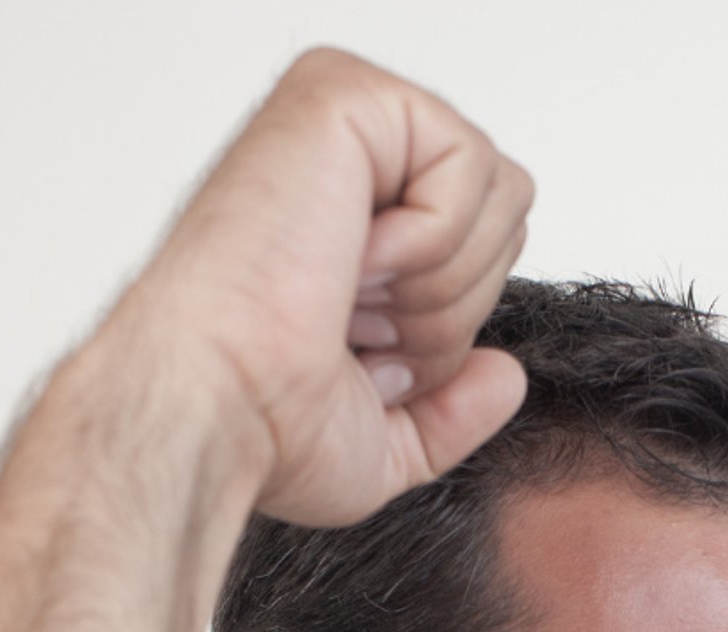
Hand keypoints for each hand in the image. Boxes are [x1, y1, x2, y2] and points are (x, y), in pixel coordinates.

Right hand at [111, 47, 532, 526]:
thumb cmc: (267, 424)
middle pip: (507, 218)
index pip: (484, 253)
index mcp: (349, 228)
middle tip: (361, 328)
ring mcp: (343, 120)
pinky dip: (433, 241)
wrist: (221, 408)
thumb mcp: (384, 441)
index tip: (364, 352)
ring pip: (500, 191)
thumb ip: (452, 411)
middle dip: (455, 305)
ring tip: (354, 294)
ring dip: (444, 282)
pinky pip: (471, 163)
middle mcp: (346, 164)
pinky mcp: (345, 94)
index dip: (449, 330)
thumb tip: (506, 375)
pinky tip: (355, 256)